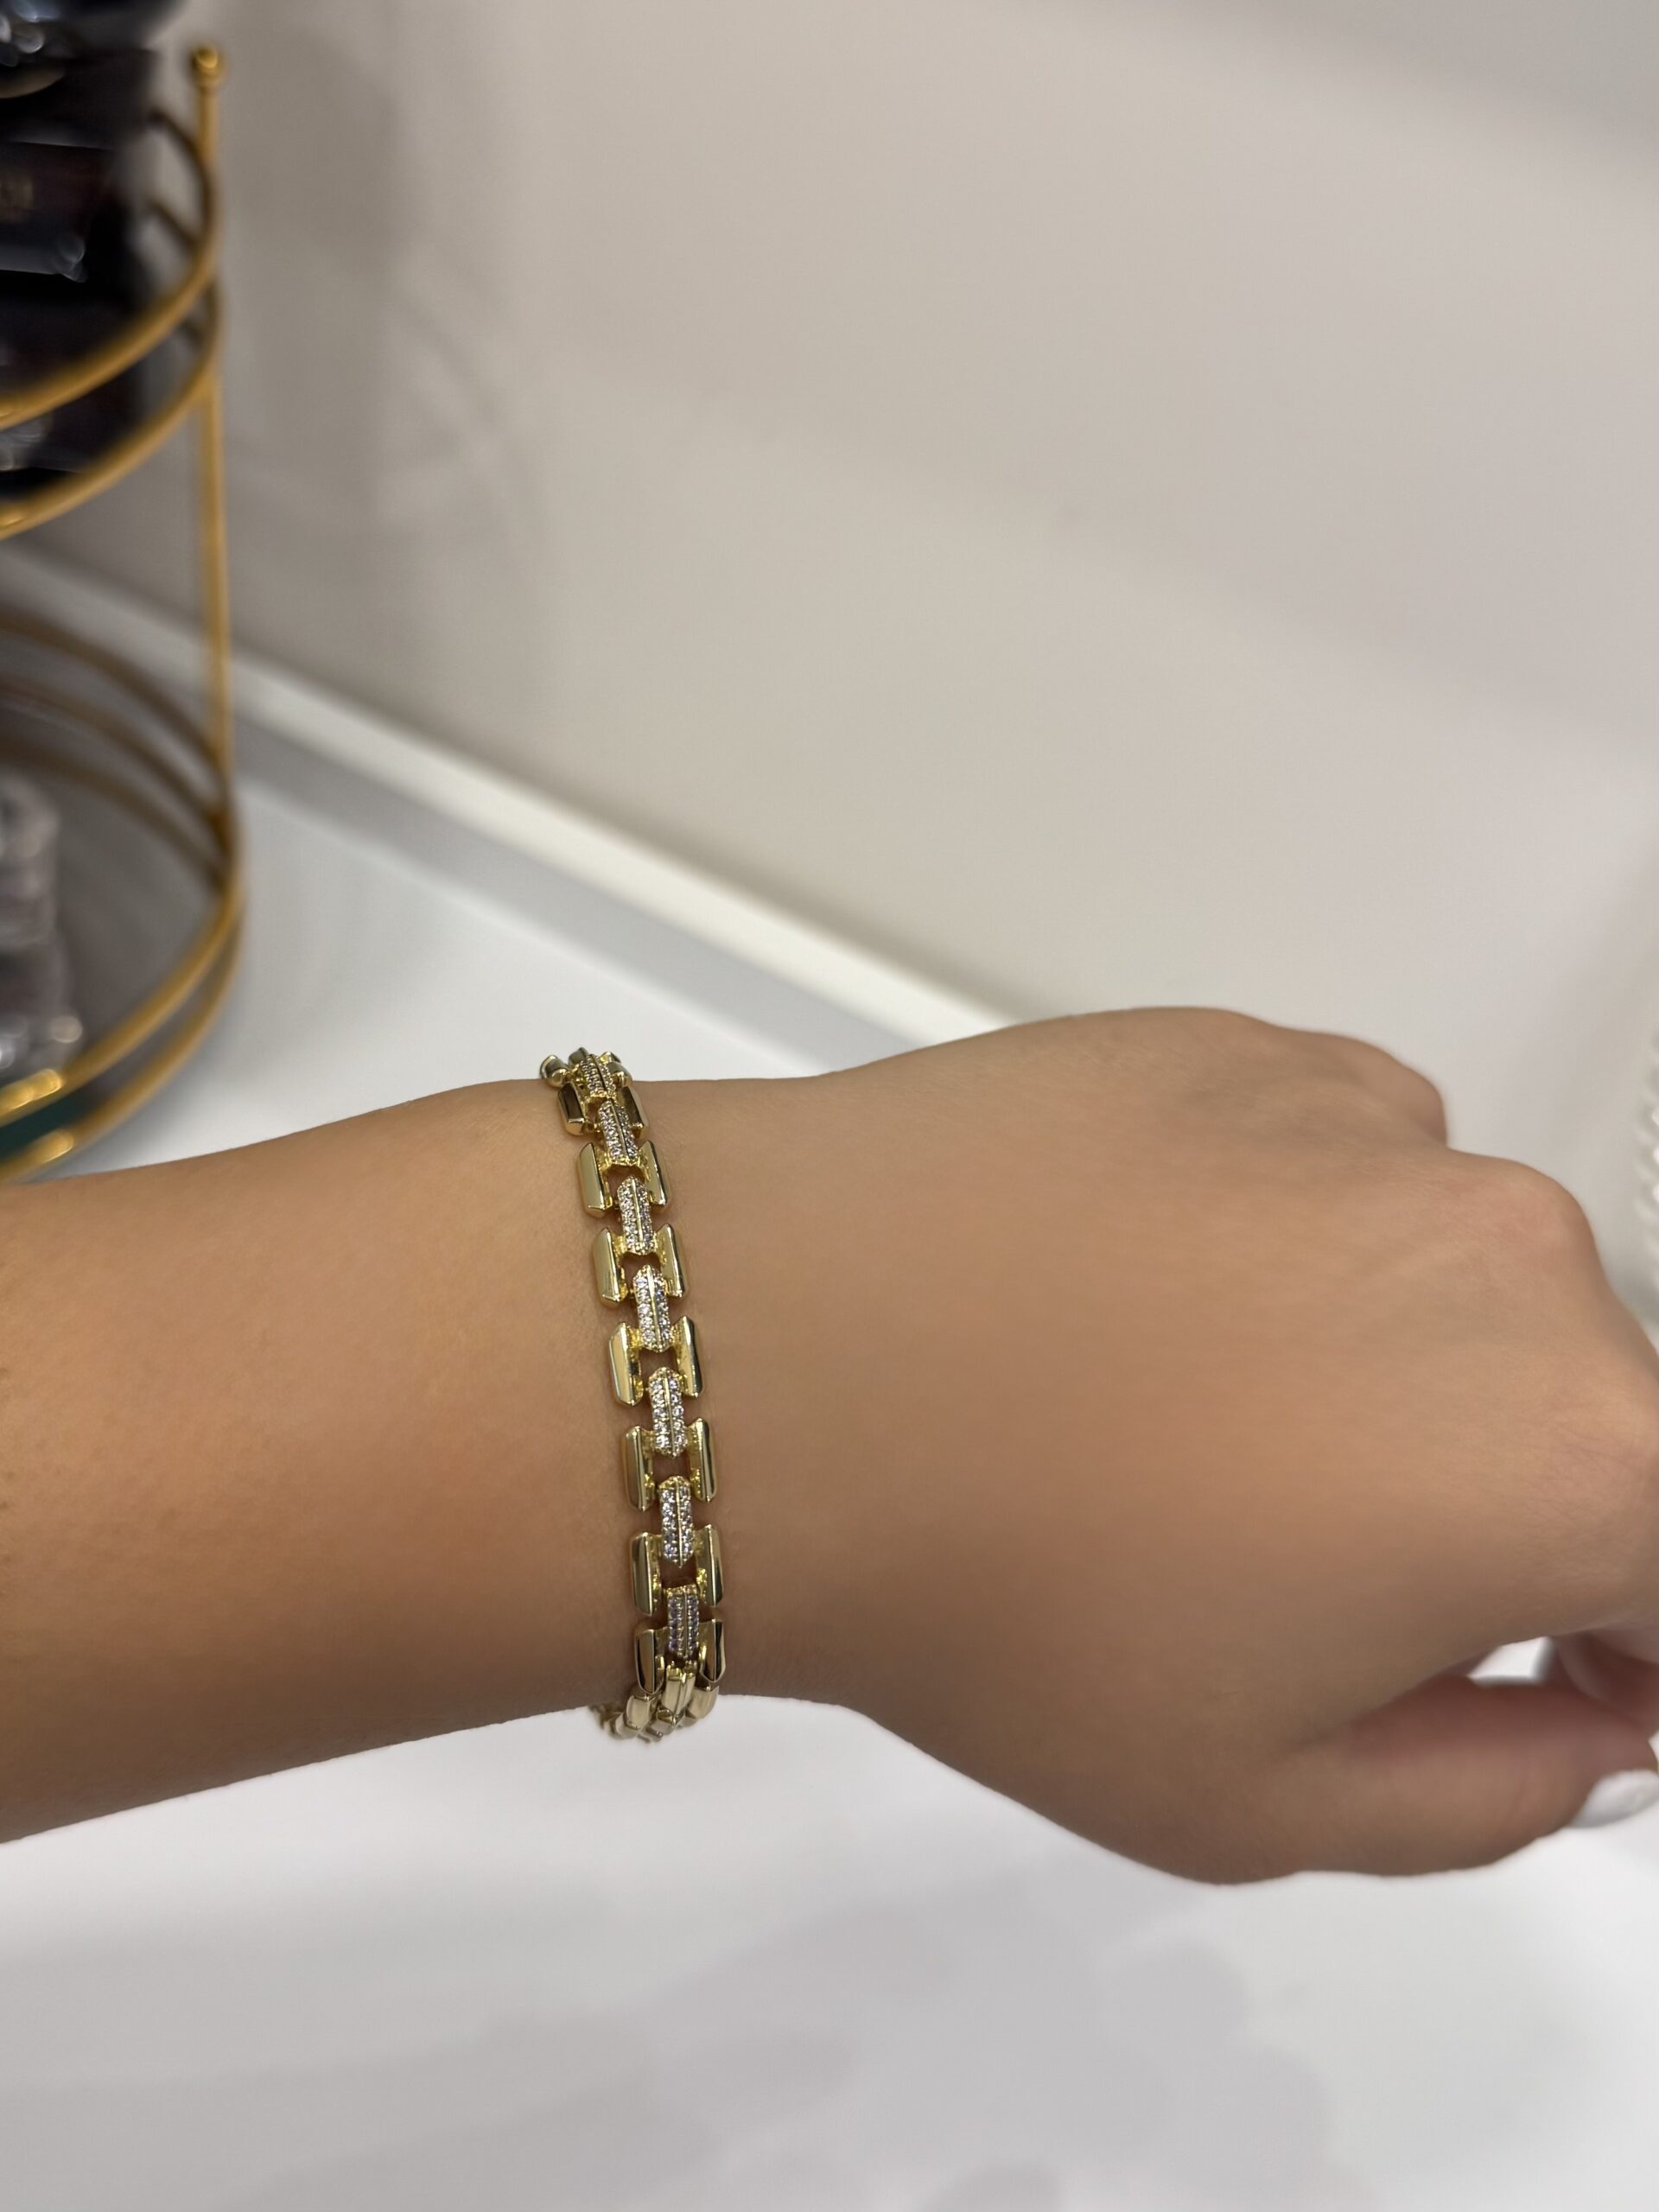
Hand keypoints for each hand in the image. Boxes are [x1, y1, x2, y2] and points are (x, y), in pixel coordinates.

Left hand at [663, 1010, 1658, 1879]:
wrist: (765, 1359)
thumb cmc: (1010, 1605)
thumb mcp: (1267, 1803)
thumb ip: (1498, 1789)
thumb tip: (1587, 1720)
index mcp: (1577, 1457)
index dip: (1629, 1654)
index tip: (1547, 1685)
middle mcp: (1522, 1257)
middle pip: (1589, 1415)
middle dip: (1504, 1512)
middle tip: (1315, 1577)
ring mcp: (1383, 1126)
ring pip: (1459, 1283)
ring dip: (1393, 1365)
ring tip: (1190, 1426)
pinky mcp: (1256, 1049)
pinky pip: (1343, 1170)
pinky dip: (1296, 1244)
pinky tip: (1142, 1298)